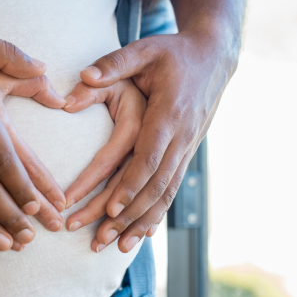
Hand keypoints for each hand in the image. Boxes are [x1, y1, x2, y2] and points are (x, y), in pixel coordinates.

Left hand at [77, 29, 237, 252]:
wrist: (213, 57)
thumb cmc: (173, 52)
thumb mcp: (144, 50)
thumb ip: (113, 64)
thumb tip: (82, 78)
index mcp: (169, 113)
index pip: (149, 156)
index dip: (131, 185)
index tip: (110, 209)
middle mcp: (181, 136)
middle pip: (155, 185)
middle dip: (128, 216)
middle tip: (99, 239)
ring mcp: (187, 147)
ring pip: (166, 193)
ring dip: (142, 223)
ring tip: (117, 247)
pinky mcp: (186, 152)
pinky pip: (172, 189)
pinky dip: (157, 213)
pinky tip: (142, 235)